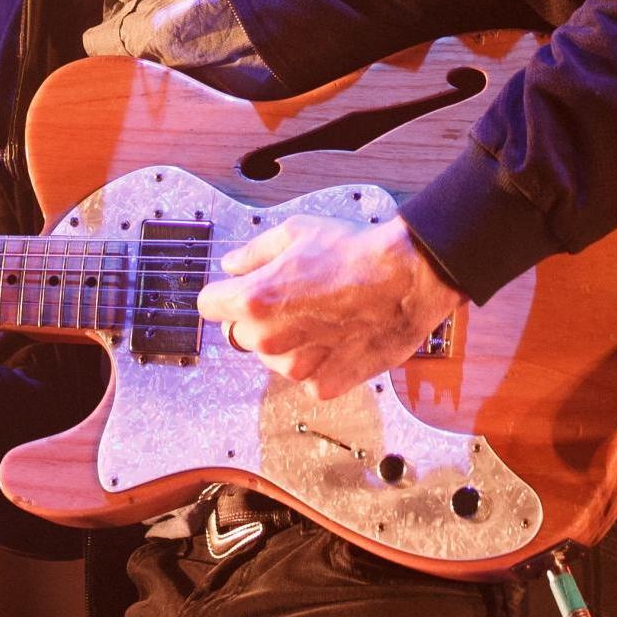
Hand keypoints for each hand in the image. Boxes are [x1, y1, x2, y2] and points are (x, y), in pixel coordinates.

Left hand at [195, 213, 465, 399]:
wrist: (407, 279)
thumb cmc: (355, 253)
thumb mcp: (295, 233)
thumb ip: (254, 252)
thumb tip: (233, 265)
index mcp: (255, 299)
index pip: (209, 306)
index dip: (223, 294)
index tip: (236, 291)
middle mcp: (270, 338)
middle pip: (240, 334)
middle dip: (257, 319)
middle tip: (292, 299)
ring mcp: (298, 366)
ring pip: (273, 359)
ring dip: (288, 343)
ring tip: (322, 316)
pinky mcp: (327, 384)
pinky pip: (307, 376)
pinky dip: (318, 362)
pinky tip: (339, 336)